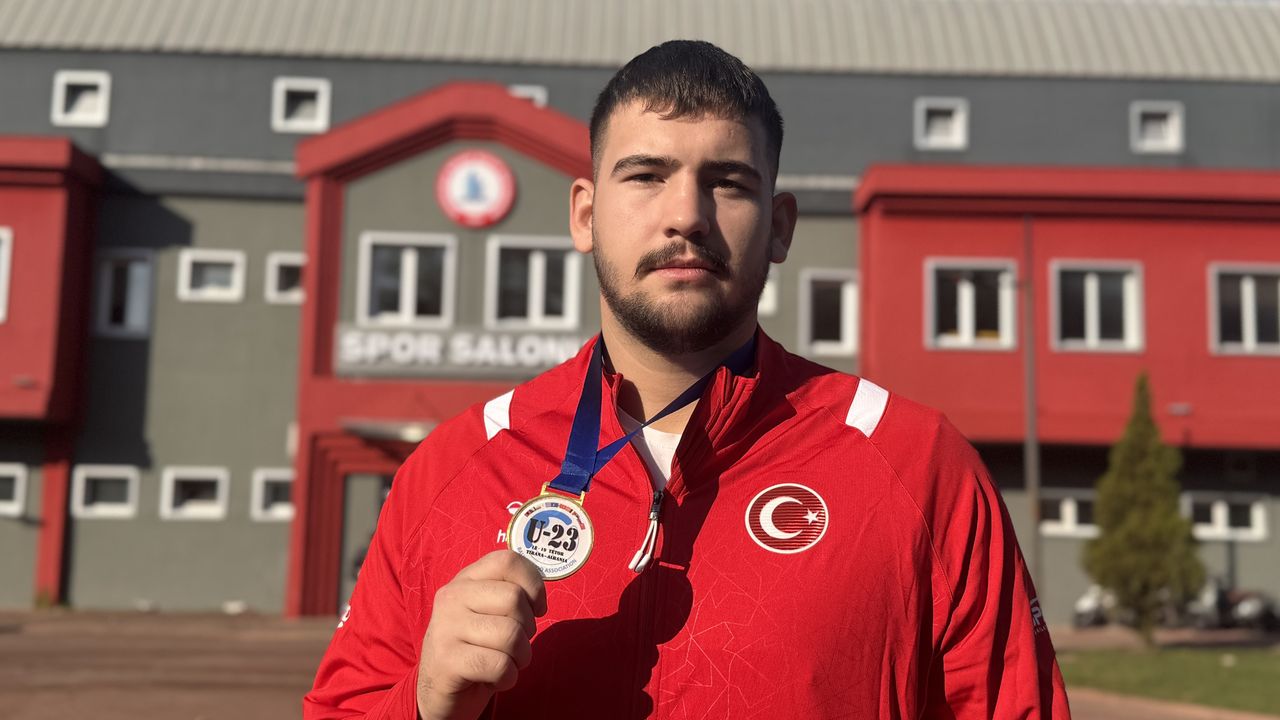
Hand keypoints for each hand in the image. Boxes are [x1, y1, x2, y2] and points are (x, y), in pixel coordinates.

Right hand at [416, 550, 547, 719]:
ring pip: (511, 635)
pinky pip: (500, 665)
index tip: (536, 608)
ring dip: (520, 657)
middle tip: (515, 644)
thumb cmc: (475, 649)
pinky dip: (508, 678)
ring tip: (506, 663)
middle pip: (514, 598)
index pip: (507, 561)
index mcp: (465, 580)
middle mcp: (452, 597)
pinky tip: (495, 679)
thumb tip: (538, 597)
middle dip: (528, 628)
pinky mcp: (447, 661)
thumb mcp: (488, 613)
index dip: (533, 584)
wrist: (436, 693)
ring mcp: (446, 628)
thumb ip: (508, 594)